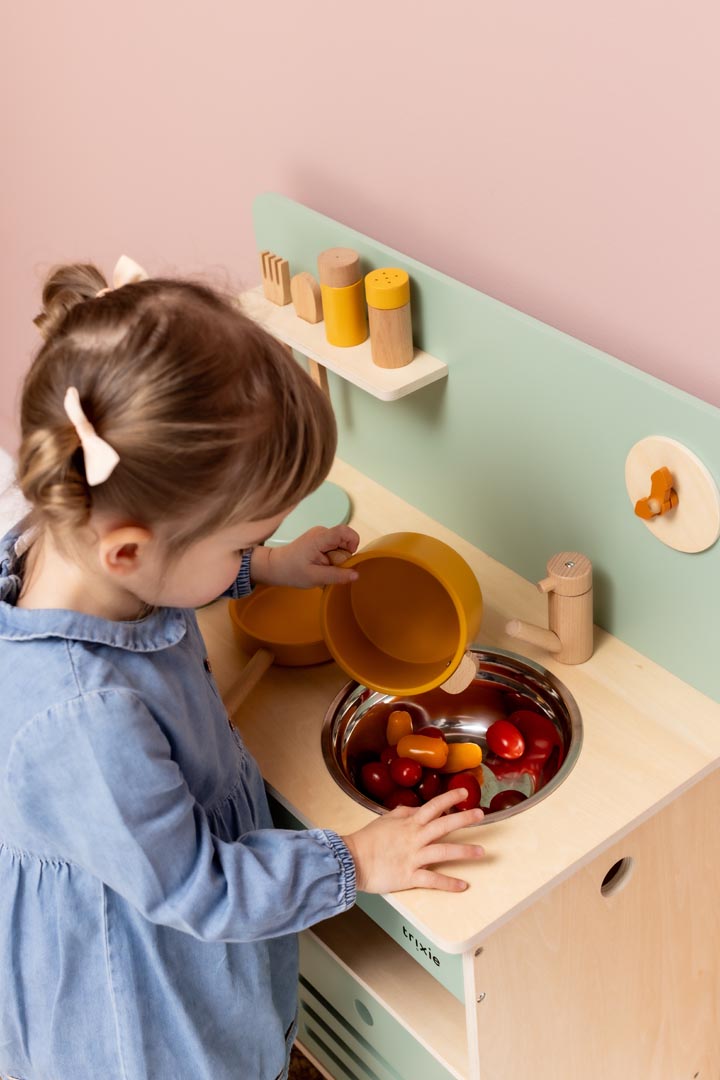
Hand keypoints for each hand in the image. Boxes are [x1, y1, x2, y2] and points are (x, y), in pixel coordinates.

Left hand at [250, 525, 359, 588]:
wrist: (275, 567)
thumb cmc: (292, 571)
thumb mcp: (315, 577)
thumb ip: (337, 575)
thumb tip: (356, 574)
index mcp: (320, 538)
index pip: (345, 531)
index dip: (353, 543)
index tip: (348, 559)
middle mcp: (322, 532)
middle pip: (344, 541)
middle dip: (342, 557)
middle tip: (328, 569)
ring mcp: (320, 535)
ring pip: (340, 546)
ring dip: (336, 560)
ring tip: (322, 568)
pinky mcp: (319, 540)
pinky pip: (334, 548)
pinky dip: (331, 559)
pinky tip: (321, 566)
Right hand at [342, 788, 484, 893]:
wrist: (352, 860)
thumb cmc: (367, 840)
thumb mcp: (385, 819)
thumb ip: (404, 812)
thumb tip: (417, 809)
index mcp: (409, 823)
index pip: (433, 806)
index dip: (450, 798)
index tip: (464, 793)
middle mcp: (414, 838)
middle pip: (444, 825)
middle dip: (464, 819)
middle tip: (481, 815)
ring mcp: (413, 857)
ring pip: (443, 851)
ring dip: (464, 851)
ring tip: (481, 851)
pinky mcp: (410, 876)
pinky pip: (433, 880)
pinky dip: (449, 883)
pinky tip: (463, 885)